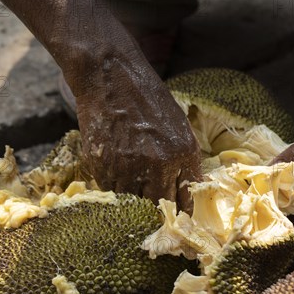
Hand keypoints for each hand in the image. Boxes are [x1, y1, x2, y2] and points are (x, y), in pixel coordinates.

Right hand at [73, 54, 200, 211]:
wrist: (110, 77)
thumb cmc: (149, 99)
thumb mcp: (180, 126)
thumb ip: (187, 160)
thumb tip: (192, 189)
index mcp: (181, 154)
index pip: (186, 201)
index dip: (182, 212)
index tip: (179, 216)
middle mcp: (156, 164)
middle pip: (159, 206)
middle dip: (157, 208)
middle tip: (154, 205)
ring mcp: (126, 167)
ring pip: (132, 201)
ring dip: (134, 196)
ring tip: (132, 179)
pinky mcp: (102, 165)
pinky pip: (111, 189)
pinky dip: (114, 184)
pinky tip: (116, 166)